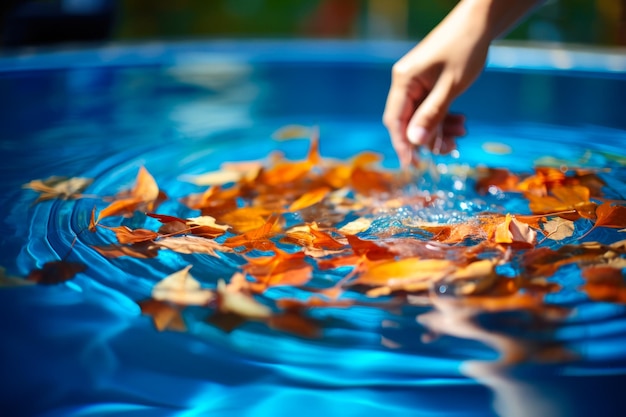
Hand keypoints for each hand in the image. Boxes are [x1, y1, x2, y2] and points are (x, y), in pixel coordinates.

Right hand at [383, 3, 490, 165]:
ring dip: (440, 128)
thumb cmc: (465, 49)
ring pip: (422, 116)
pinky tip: (460, 121)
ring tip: (462, 132)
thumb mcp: (450, 87)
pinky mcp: (428, 82)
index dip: (402, 145)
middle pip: (409, 121)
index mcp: (404, 81)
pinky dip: (444, 117)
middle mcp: (405, 83)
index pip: (395, 120)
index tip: (412, 165)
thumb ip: (431, 116)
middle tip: (451, 148)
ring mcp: (416, 83)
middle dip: (429, 137)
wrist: (479, 22)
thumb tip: (414, 143)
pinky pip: (430, 107)